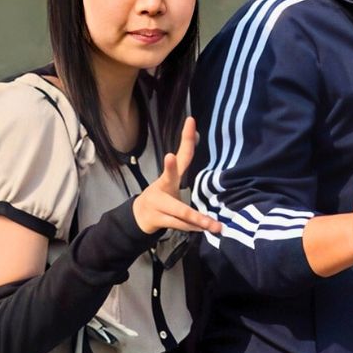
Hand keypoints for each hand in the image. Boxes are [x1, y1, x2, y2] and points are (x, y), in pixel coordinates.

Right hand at [132, 118, 221, 236]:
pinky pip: (179, 225)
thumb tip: (197, 132)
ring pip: (180, 211)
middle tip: (169, 156)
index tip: (191, 121)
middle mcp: (162, 186)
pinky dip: (193, 228)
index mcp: (170, 176)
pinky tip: (205, 230)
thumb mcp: (172, 178)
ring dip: (197, 219)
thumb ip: (184, 161)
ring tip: (212, 224)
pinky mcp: (159, 219)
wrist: (140, 216)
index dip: (186, 137)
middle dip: (170, 167)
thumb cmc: (163, 195)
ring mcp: (159, 204)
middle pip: (169, 176)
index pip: (182, 154)